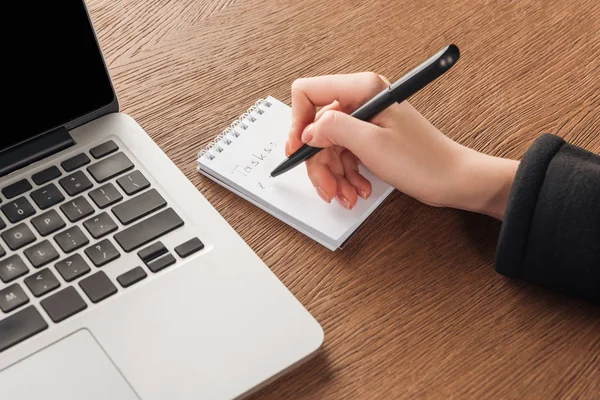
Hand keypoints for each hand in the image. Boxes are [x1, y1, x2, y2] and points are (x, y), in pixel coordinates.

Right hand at [286, 72, 518, 218]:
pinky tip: (357, 190)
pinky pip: (344, 156)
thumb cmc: (423, 161)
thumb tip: (307, 130)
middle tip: (328, 188)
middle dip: (320, 162)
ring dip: (334, 175)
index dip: (298, 123)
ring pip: (329, 147)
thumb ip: (334, 129)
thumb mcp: (372, 144)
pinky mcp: (370, 138)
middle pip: (317, 128)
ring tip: (348, 195)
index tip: (298, 150)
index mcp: (363, 89)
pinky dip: (346, 176)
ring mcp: (365, 121)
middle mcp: (362, 101)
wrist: (452, 180)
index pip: (309, 93)